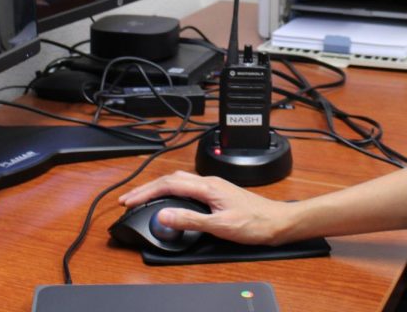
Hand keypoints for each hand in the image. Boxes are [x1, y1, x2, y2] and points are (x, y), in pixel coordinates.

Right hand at [118, 170, 295, 244]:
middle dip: (147, 188)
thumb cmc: (255, 223)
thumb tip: (165, 215)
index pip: (168, 185)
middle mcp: (209, 182)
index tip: (128, 200)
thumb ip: (190, 220)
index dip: (145, 192)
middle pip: (170, 179)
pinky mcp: (217, 193)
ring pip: (179, 182)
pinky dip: (171, 192)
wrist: (277, 222)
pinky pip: (188, 187)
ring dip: (158, 188)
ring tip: (143, 198)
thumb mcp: (220, 226)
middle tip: (129, 199)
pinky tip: (170, 199)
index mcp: (207, 187)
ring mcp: (214, 186)